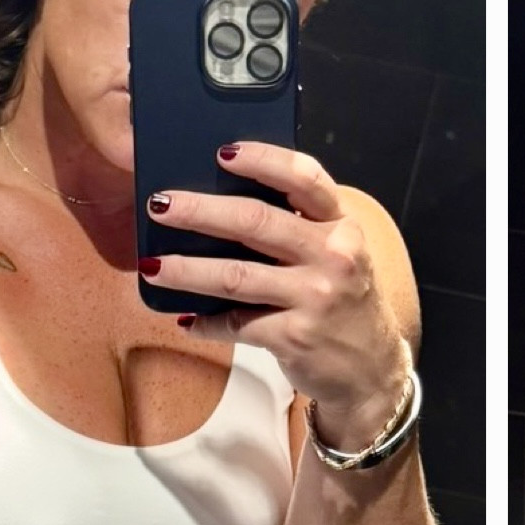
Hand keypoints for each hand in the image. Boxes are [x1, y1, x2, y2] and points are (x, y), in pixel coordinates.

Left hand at [141, 144, 409, 451]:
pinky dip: (206, 323)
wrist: (372, 370)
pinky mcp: (295, 336)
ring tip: (153, 266)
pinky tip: (187, 319)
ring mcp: (315, 298)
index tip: (221, 153)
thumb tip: (221, 204)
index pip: (304, 178)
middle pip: (255, 222)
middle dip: (199, 211)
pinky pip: (236, 324)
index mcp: (341, 225)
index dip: (262, 160)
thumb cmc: (345, 303)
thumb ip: (298, 227)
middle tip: (160, 206)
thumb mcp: (337, 255)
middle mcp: (333, 256)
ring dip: (186, 270)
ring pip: (235, 275)